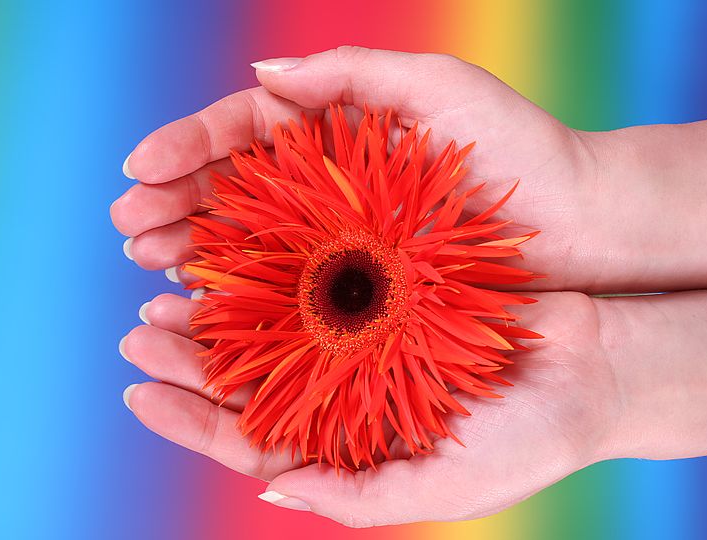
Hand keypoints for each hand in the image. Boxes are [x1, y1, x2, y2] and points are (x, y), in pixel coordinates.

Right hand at [110, 47, 591, 290]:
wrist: (577, 223)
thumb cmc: (516, 148)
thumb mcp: (435, 87)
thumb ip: (349, 75)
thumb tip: (260, 78)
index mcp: (340, 127)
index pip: (246, 131)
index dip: (188, 147)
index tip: (140, 170)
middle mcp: (333, 180)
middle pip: (234, 186)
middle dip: (174, 202)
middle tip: (129, 228)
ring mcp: (346, 234)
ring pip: (251, 238)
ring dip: (193, 246)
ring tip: (149, 261)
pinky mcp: (366, 284)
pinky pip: (291, 284)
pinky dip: (242, 289)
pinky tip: (203, 298)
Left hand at [121, 290, 616, 525]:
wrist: (595, 369)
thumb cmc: (527, 442)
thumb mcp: (441, 489)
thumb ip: (353, 498)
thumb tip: (271, 489)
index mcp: (351, 448)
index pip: (253, 439)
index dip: (194, 420)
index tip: (142, 392)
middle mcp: (350, 395)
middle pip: (252, 381)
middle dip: (192, 360)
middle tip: (140, 329)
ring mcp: (368, 342)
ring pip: (275, 326)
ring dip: (223, 312)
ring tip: (168, 288)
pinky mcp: (392, 295)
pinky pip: (321, 281)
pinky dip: (279, 271)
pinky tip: (241, 255)